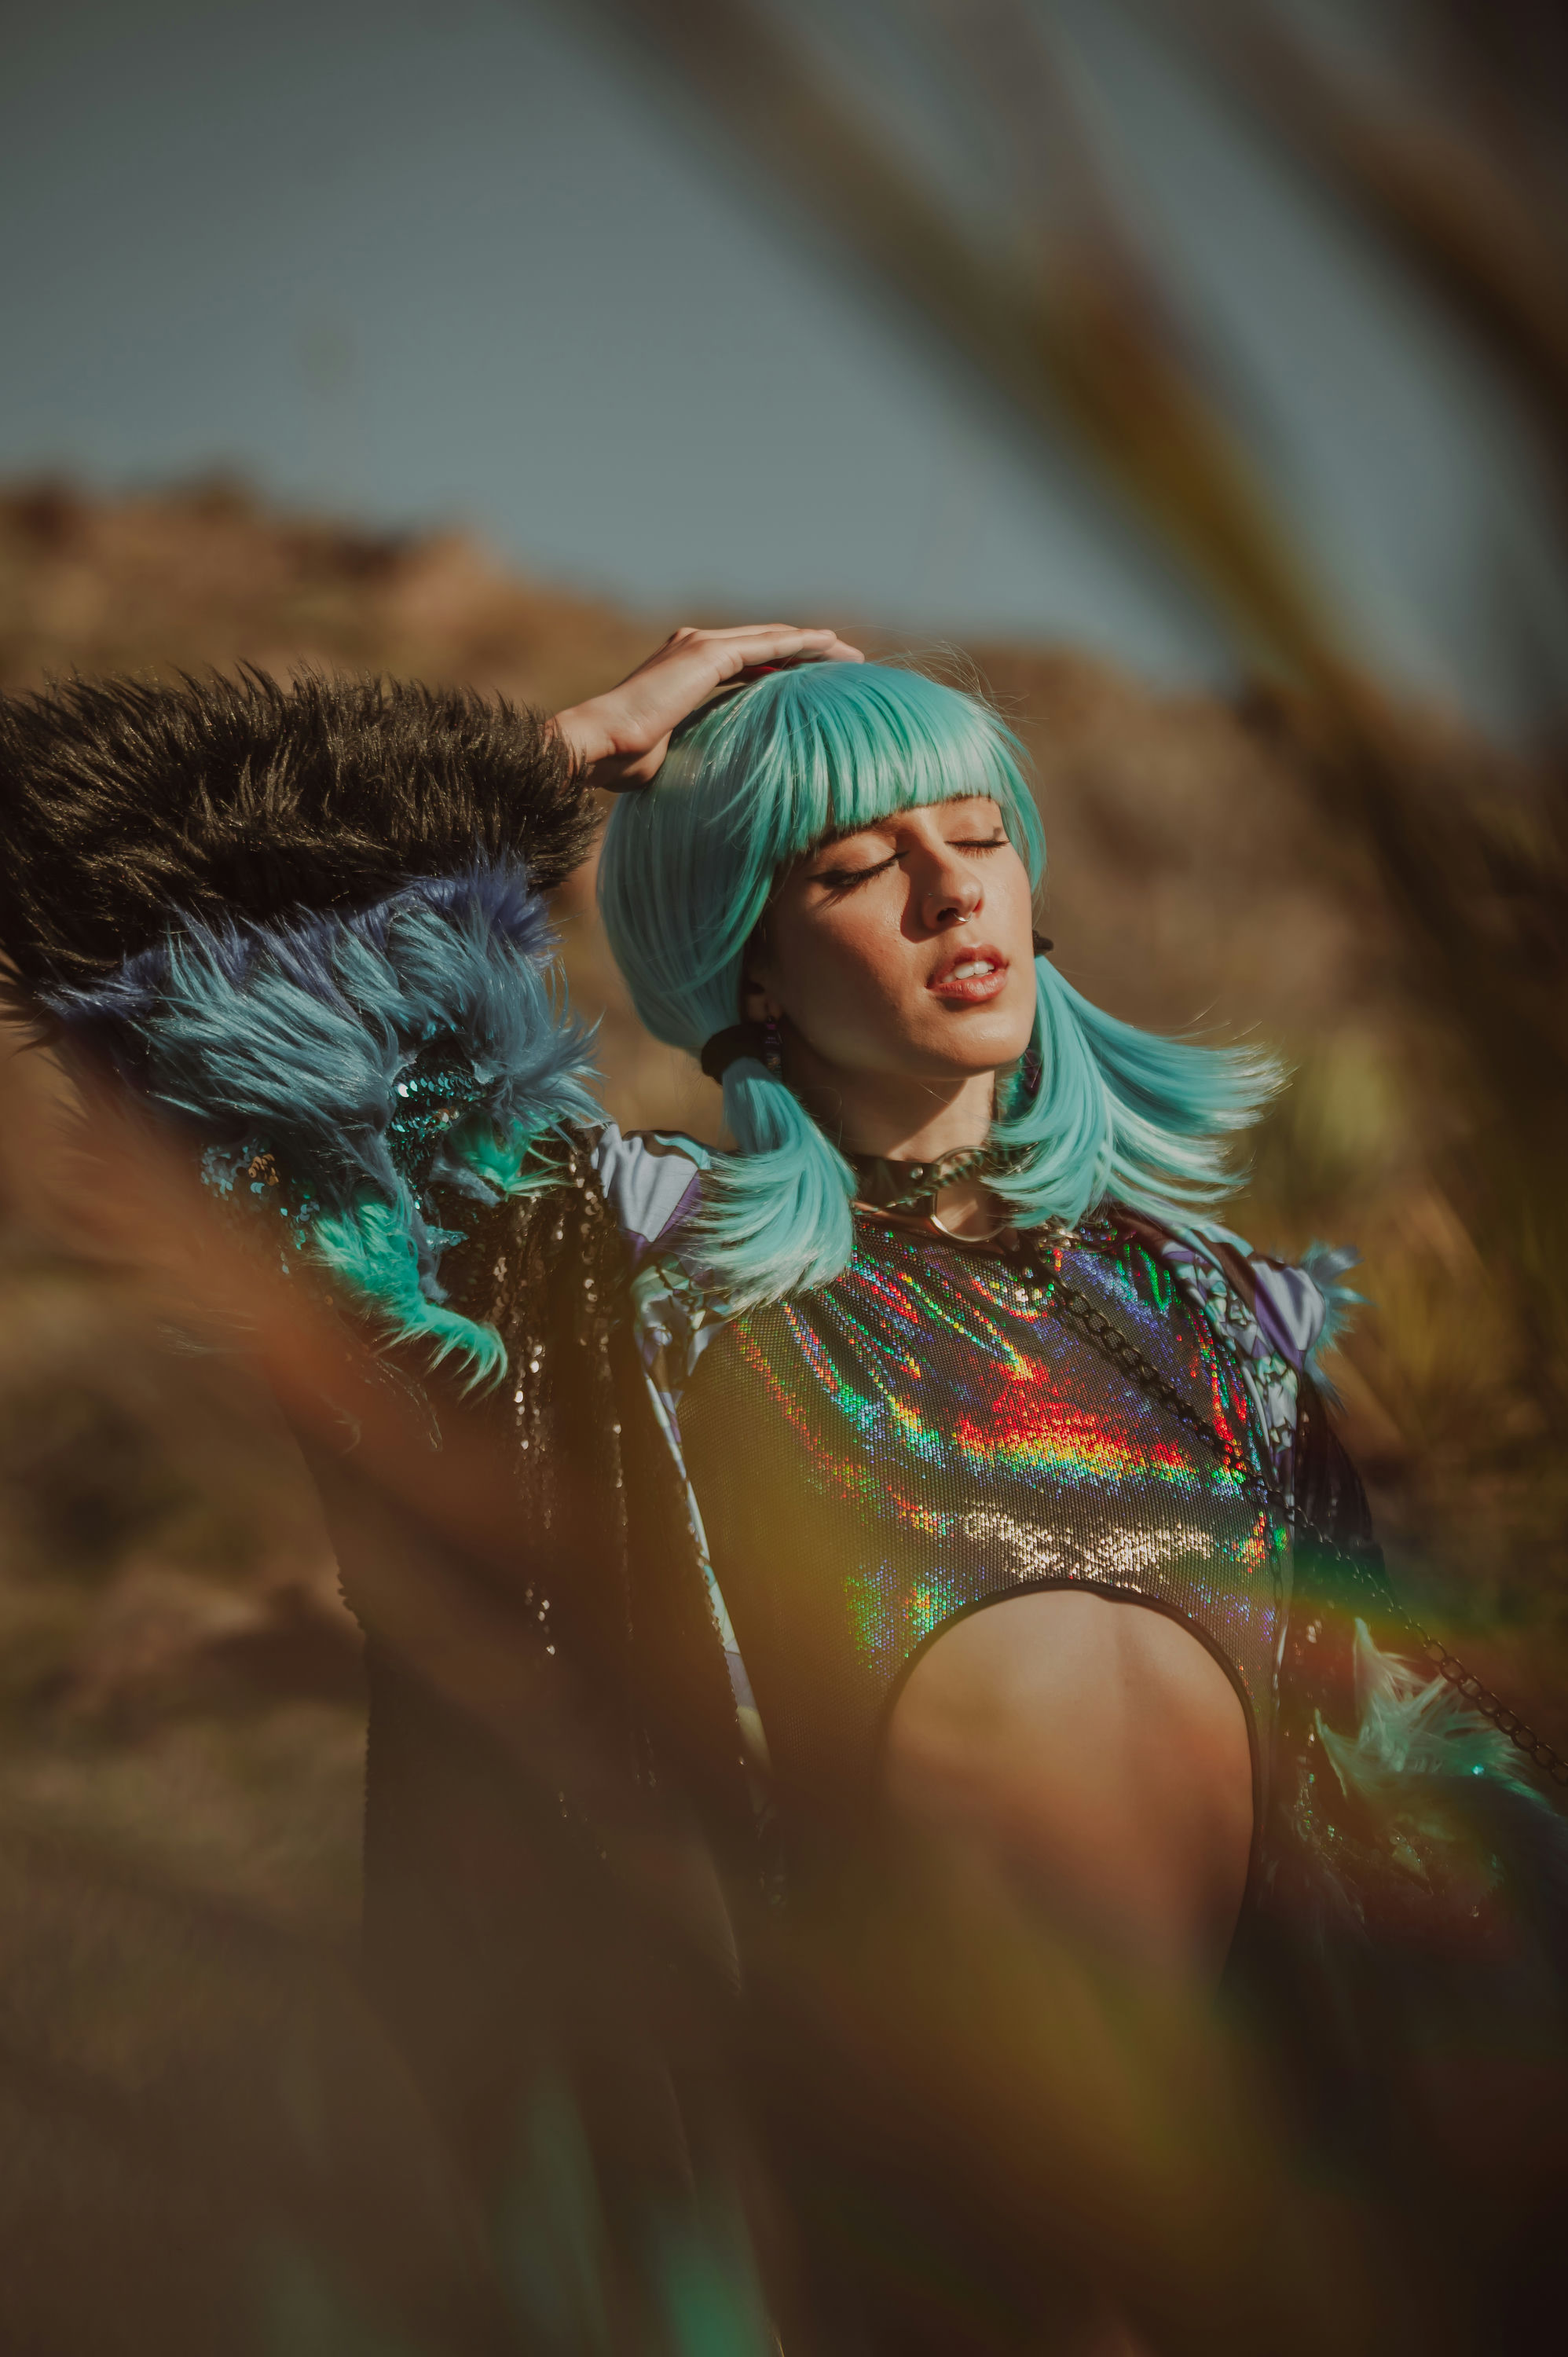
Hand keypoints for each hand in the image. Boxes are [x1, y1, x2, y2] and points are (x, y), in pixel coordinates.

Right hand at [551, 624, 863, 790]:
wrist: (598, 745)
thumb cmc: (621, 762)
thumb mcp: (670, 753)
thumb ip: (694, 746)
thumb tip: (711, 773)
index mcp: (682, 667)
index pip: (745, 662)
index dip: (781, 668)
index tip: (811, 680)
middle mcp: (693, 646)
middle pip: (765, 644)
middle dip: (806, 652)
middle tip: (844, 662)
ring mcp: (700, 645)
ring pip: (772, 638)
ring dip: (813, 645)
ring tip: (848, 656)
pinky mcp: (707, 654)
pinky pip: (768, 645)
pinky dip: (800, 644)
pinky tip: (829, 646)